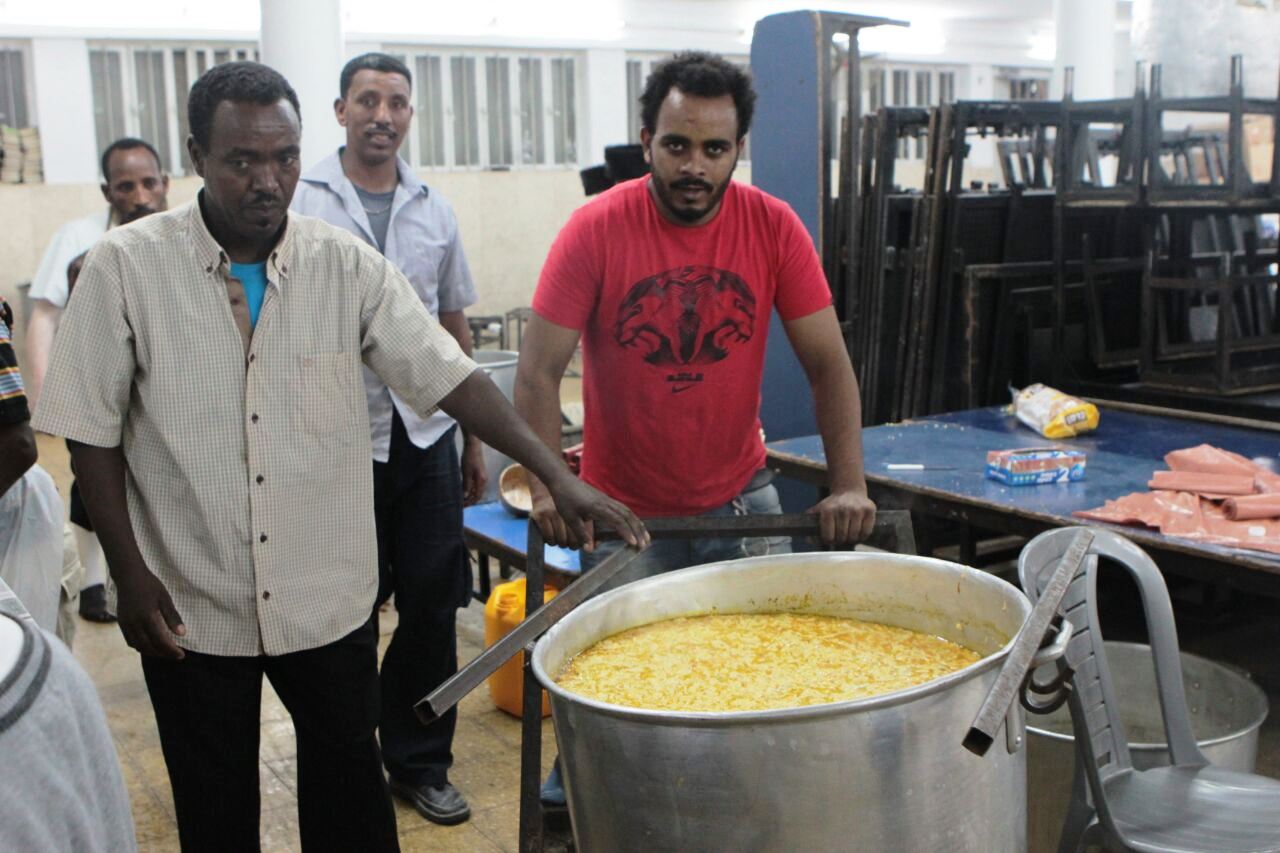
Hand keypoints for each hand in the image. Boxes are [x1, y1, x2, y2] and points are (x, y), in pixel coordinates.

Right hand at [115, 567, 186, 658]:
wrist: (129, 577)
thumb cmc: (150, 586)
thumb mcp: (165, 599)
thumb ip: (173, 617)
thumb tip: (182, 634)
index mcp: (147, 617)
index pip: (161, 641)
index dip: (171, 651)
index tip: (181, 655)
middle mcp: (135, 624)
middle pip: (149, 647)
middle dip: (163, 654)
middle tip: (175, 655)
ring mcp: (126, 624)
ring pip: (138, 646)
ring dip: (152, 652)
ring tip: (164, 651)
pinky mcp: (121, 623)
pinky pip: (130, 641)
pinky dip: (141, 646)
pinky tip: (150, 645)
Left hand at [461, 435, 487, 505]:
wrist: (473, 446)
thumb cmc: (469, 458)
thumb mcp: (466, 472)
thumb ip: (466, 485)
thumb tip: (465, 497)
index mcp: (482, 481)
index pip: (477, 496)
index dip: (469, 503)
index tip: (461, 507)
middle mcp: (484, 480)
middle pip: (478, 495)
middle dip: (470, 501)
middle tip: (460, 505)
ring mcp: (482, 478)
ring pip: (477, 491)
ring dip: (470, 496)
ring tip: (461, 500)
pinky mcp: (479, 474)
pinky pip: (476, 486)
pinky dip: (470, 490)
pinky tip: (464, 491)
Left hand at [533, 474, 649, 551]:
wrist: (563, 480)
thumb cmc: (564, 498)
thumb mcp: (569, 518)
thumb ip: (581, 533)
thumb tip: (589, 550)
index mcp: (597, 506)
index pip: (617, 520)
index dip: (626, 532)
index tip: (634, 543)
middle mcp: (606, 502)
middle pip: (627, 516)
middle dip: (638, 531)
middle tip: (645, 545)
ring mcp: (607, 499)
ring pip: (628, 512)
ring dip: (638, 525)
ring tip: (646, 538)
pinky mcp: (606, 499)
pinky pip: (623, 509)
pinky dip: (632, 518)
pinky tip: (635, 526)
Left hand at [809, 488, 876, 544]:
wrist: (849, 490)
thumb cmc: (833, 504)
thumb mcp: (819, 509)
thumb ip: (811, 523)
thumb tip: (809, 539)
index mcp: (828, 510)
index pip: (828, 536)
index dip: (829, 541)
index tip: (830, 539)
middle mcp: (843, 509)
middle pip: (842, 537)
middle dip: (840, 540)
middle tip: (840, 538)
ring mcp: (857, 510)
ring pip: (854, 536)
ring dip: (851, 539)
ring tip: (848, 535)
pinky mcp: (869, 510)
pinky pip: (866, 532)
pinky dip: (862, 536)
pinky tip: (858, 532)